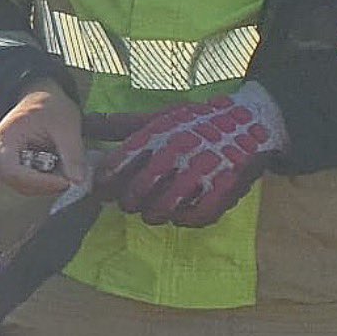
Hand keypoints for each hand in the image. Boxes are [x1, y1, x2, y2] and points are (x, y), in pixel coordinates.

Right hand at [0, 82, 87, 195]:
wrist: (40, 97)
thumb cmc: (49, 107)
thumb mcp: (66, 127)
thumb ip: (72, 155)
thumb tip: (77, 181)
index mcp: (4, 138)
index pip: (13, 172)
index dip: (39, 182)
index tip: (65, 182)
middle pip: (15, 182)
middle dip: (44, 185)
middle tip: (69, 179)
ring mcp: (0, 159)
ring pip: (19, 184)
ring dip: (43, 184)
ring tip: (63, 171)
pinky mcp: (9, 164)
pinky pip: (22, 181)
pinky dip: (41, 180)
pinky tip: (54, 170)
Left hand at [94, 83, 288, 227]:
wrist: (251, 118)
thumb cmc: (196, 120)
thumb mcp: (158, 116)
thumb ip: (120, 124)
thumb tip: (85, 123)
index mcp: (159, 133)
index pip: (122, 162)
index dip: (106, 181)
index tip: (100, 189)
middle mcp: (179, 151)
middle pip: (140, 188)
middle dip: (128, 201)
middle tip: (126, 204)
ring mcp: (203, 170)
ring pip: (166, 204)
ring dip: (153, 213)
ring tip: (150, 213)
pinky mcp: (226, 186)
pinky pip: (200, 214)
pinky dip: (186, 219)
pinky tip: (180, 216)